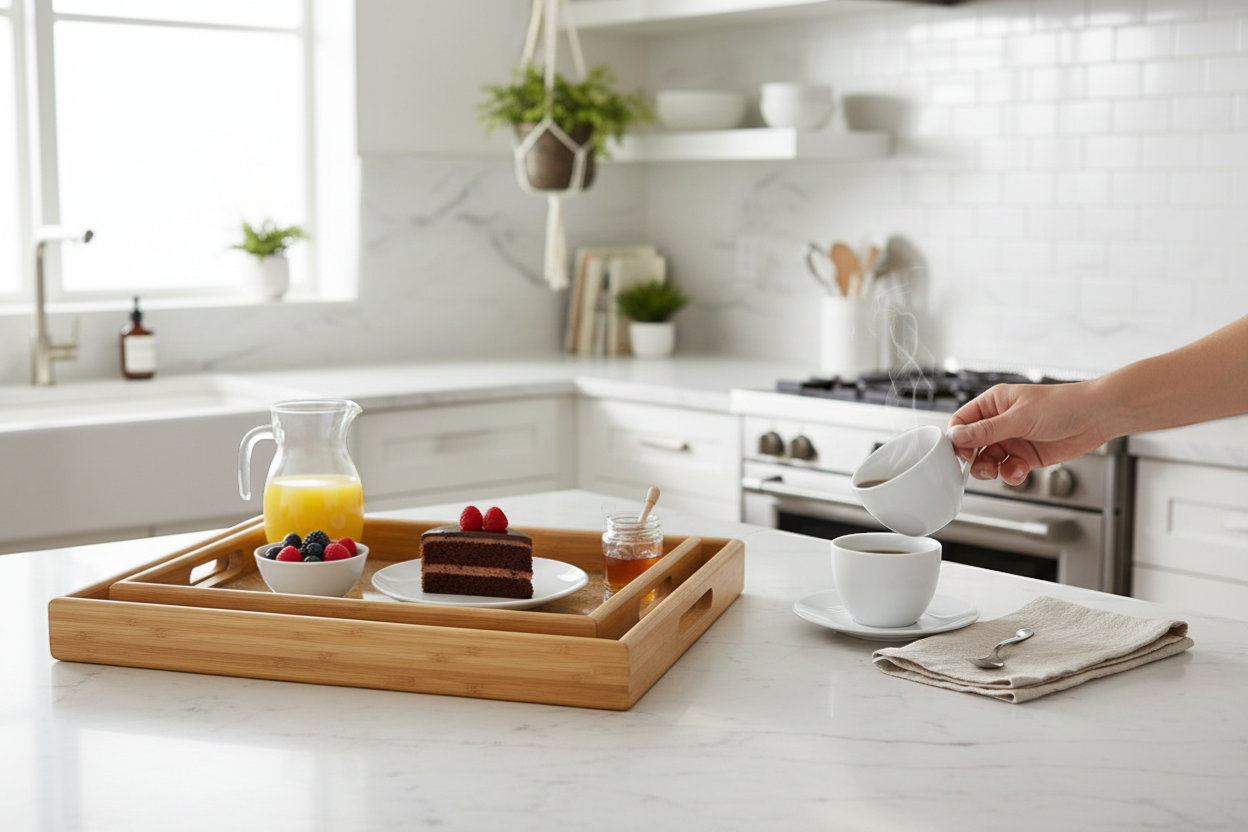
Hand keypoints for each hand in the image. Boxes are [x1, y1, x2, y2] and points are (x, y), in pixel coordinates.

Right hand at [947, 382, 1110, 484]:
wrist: (1096, 417)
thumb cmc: (1063, 405)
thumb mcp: (1019, 418)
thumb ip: (987, 431)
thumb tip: (958, 437)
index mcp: (994, 404)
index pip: (962, 422)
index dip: (958, 439)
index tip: (962, 453)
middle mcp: (1001, 422)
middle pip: (973, 445)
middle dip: (975, 459)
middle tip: (983, 467)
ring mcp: (1014, 440)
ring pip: (989, 461)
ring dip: (994, 469)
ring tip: (1003, 470)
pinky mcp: (1027, 456)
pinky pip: (1009, 469)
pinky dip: (1011, 474)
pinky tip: (1021, 470)